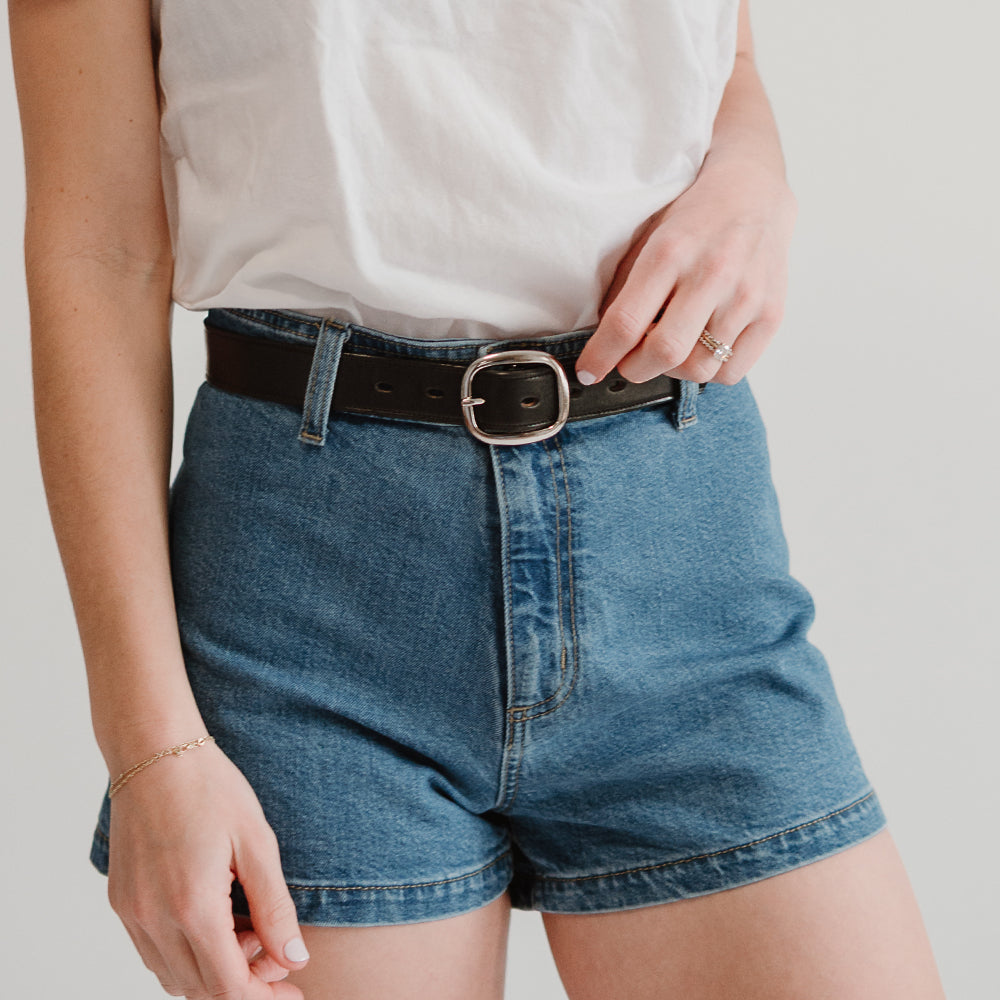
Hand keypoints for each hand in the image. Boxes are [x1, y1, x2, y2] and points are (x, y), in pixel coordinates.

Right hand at [106, 741, 308, 998]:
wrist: (155, 752)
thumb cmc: (211, 789)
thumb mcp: (257, 843)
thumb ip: (275, 907)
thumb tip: (294, 958)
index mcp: (192, 907)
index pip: (228, 988)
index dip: (263, 996)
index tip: (293, 988)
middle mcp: (153, 920)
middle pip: (201, 990)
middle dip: (245, 983)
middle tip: (278, 952)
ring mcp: (131, 914)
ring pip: (174, 977)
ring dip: (215, 971)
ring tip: (250, 930)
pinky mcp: (121, 903)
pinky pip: (154, 953)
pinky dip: (188, 956)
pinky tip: (218, 922)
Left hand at [574, 156, 797, 386]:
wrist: (754, 191)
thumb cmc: (692, 219)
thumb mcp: (647, 239)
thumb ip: (624, 289)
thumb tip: (602, 342)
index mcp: (670, 252)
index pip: (626, 322)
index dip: (601, 356)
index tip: (588, 372)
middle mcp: (711, 274)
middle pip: (664, 352)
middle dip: (635, 369)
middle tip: (628, 363)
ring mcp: (746, 296)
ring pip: (699, 369)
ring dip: (672, 372)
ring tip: (668, 350)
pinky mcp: (772, 313)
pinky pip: (732, 371)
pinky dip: (710, 372)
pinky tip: (701, 349)